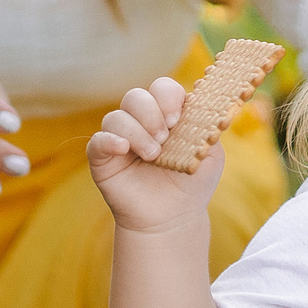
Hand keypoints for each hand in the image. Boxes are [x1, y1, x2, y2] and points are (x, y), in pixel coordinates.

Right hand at [89, 77, 221, 234]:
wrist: (173, 218)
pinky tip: (124, 150)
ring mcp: (120, 138)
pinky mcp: (102, 157)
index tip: (177, 120)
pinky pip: (98, 140)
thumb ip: (208, 125)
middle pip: (136, 97)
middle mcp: (141, 122)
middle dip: (152, 114)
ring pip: (117, 116)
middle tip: (165, 138)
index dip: (168, 98)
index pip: (162, 89)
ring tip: (153, 155)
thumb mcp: (209, 152)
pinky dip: (110, 140)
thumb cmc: (192, 183)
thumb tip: (205, 99)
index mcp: (166, 115)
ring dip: (137, 133)